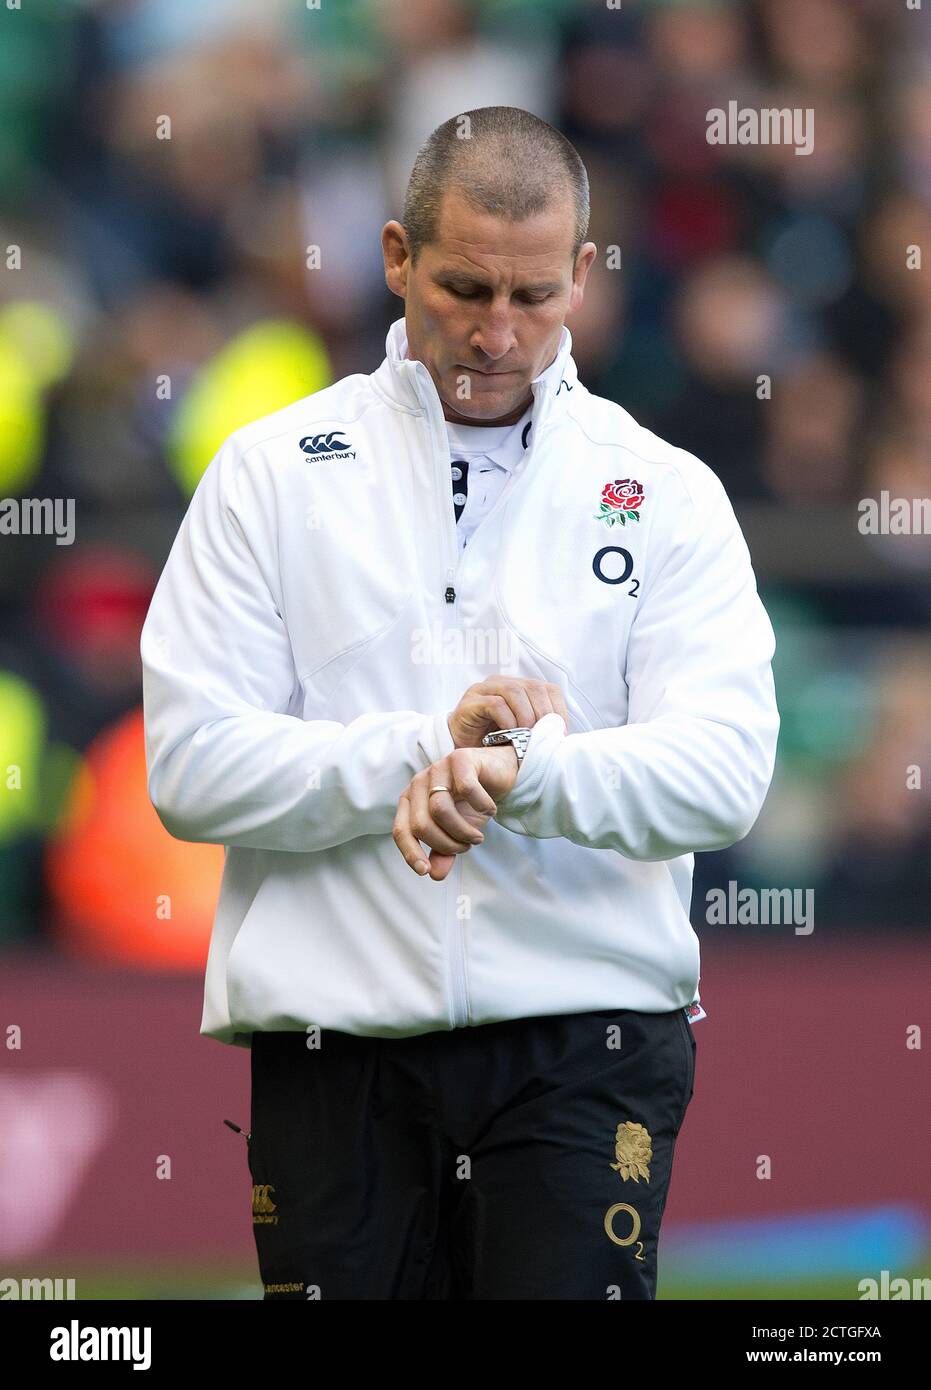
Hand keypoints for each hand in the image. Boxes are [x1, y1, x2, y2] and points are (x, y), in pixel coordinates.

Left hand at [393, 745, 519, 880]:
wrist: (499, 775)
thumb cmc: (472, 804)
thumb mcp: (457, 833)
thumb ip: (444, 852)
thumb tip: (435, 875)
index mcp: (410, 799)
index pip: (401, 830)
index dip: (411, 853)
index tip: (426, 871)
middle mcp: (419, 782)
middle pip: (421, 824)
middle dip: (447, 844)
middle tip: (467, 846)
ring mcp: (438, 768)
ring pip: (440, 809)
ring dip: (463, 831)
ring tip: (478, 836)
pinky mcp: (460, 758)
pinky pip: (466, 789)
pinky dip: (482, 806)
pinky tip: (490, 810)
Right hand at [447, 677, 569, 747]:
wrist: (461, 752)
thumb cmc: (495, 744)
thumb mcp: (523, 735)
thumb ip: (540, 730)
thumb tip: (565, 736)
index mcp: (521, 688)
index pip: (548, 689)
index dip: (558, 710)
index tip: (561, 733)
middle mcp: (503, 683)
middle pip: (533, 687)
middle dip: (543, 712)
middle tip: (543, 736)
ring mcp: (485, 690)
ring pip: (514, 691)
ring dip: (525, 714)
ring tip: (526, 734)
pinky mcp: (470, 702)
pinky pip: (493, 703)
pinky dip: (506, 719)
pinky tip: (509, 733)